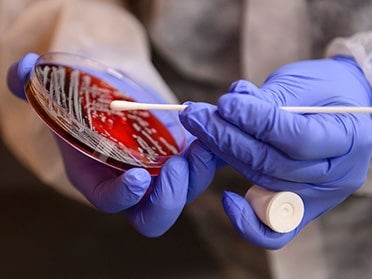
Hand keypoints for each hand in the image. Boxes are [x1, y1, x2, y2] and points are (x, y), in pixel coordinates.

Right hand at [7, 53, 215, 236]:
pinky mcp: (186, 155)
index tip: (137, 177)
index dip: (124, 197)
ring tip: (203, 144)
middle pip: (156, 214)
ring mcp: (164, 173)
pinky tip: (215, 130)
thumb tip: (22, 71)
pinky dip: (214, 154)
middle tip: (177, 165)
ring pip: (188, 190)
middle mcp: (135, 185)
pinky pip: (205, 165)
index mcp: (101, 179)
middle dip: (169, 197)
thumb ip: (36, 88)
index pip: (112, 203)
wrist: (118, 93)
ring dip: (199, 173)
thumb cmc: (90, 101)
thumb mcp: (60, 96)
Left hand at [180, 56, 371, 247]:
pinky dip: (247, 219)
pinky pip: (273, 230)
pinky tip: (227, 198)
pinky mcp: (300, 209)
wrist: (342, 110)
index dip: (257, 121)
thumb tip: (227, 106)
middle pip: (273, 163)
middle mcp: (337, 175)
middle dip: (226, 137)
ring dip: (225, 155)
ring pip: (264, 183)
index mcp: (349, 137)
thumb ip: (268, 99)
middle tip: (195, 116)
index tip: (225, 103)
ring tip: (199, 130)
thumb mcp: (303, 84)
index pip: (297, 137)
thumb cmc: (323, 91)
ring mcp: (318, 197)